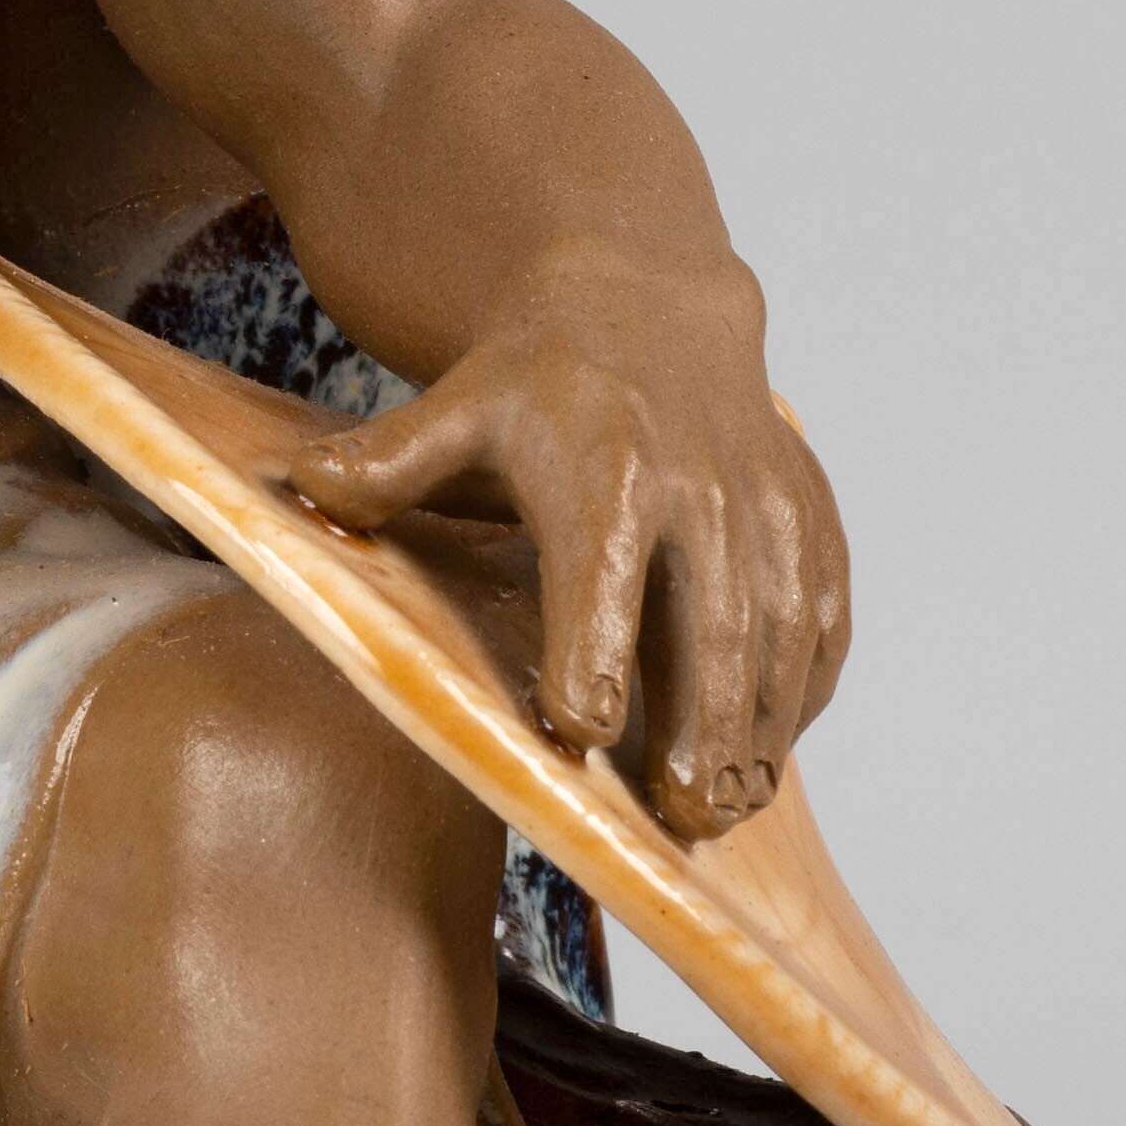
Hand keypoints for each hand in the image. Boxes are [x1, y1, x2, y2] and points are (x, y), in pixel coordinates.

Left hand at [283, 256, 850, 842]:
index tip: (582, 730)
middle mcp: (704, 488)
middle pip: (711, 624)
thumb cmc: (538, 380)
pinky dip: (803, 690)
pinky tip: (772, 750)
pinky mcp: (811, 522)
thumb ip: (385, 462)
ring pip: (781, 633)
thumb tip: (302, 489)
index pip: (604, 574)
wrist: (651, 308)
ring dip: (763, 728)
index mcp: (608, 469)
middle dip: (704, 724)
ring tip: (729, 808)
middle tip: (686, 817)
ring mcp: (770, 507)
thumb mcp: (454, 409)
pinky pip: (823, 618)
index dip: (592, 652)